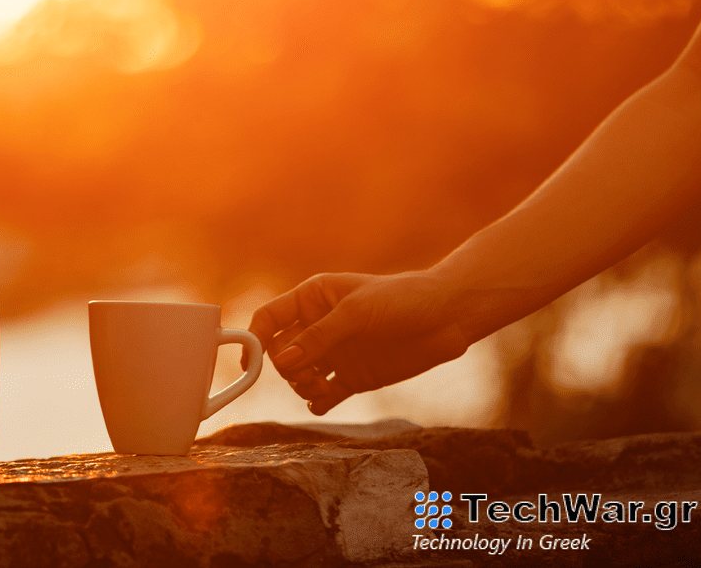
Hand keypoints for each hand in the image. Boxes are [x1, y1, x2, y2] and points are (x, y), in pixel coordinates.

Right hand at [248, 271, 470, 414]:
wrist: (449, 317)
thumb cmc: (403, 299)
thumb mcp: (357, 312)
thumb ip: (318, 338)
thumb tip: (281, 362)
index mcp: (313, 299)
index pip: (270, 318)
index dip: (255, 338)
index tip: (251, 361)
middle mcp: (319, 326)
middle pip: (280, 353)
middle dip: (286, 368)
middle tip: (306, 374)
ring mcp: (335, 353)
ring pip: (298, 377)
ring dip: (303, 386)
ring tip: (323, 387)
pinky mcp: (352, 376)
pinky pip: (323, 395)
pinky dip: (318, 402)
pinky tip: (323, 401)